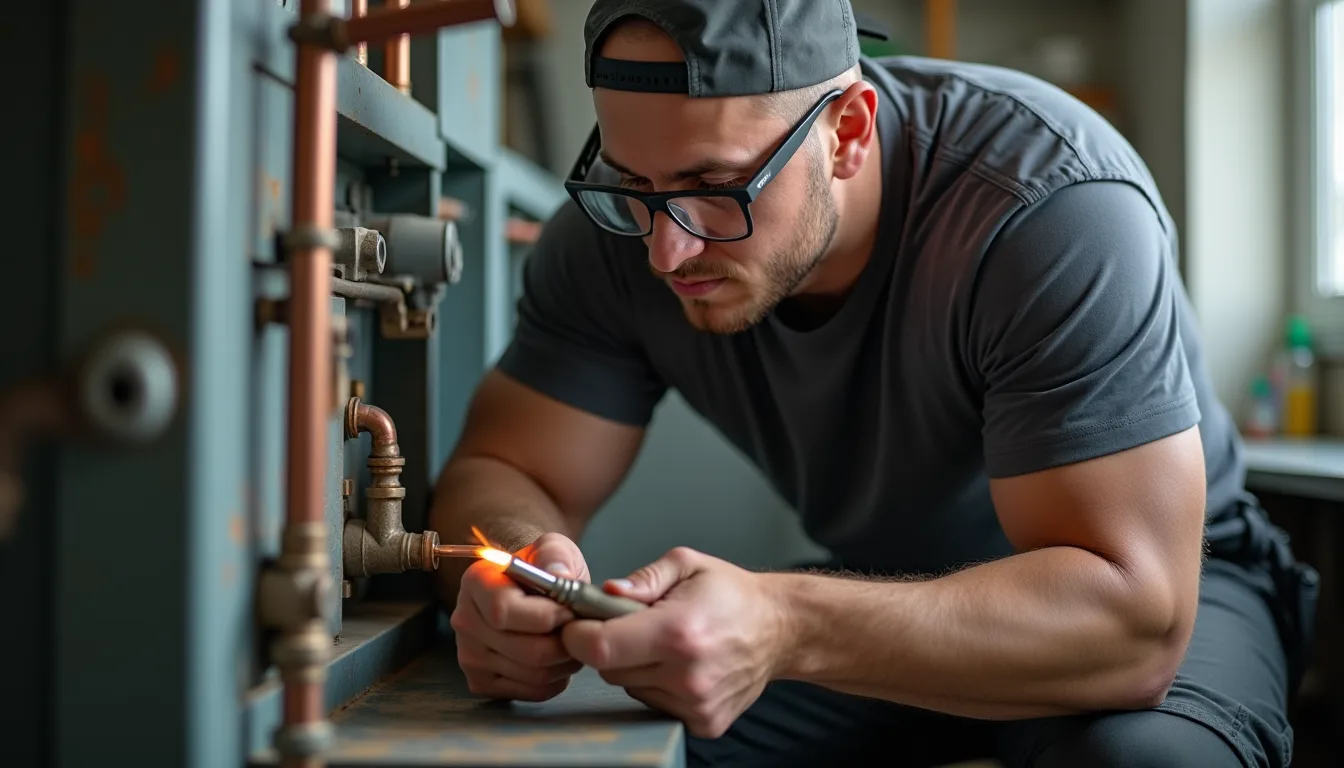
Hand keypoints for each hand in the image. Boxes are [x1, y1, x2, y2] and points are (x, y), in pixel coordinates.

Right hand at [450, 531, 589, 701]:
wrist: (524, 588)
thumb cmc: (540, 568)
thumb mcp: (553, 548)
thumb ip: (556, 557)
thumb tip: (560, 576)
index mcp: (476, 583)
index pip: (504, 610)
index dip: (547, 616)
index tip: (569, 610)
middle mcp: (464, 621)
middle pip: (526, 650)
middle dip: (565, 643)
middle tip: (580, 630)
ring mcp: (470, 656)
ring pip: (534, 675)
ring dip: (565, 662)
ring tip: (572, 641)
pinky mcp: (482, 682)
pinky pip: (532, 692)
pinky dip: (556, 680)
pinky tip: (558, 659)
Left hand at [560, 547, 788, 737]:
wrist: (780, 628)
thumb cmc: (733, 594)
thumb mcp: (687, 565)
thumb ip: (642, 579)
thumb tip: (606, 593)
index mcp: (678, 631)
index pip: (600, 648)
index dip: (579, 635)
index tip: (580, 624)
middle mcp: (687, 675)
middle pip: (609, 670)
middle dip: (611, 646)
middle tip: (635, 626)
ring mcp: (696, 704)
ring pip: (630, 688)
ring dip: (637, 667)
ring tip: (666, 644)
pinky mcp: (704, 723)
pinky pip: (654, 704)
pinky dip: (658, 686)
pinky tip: (682, 666)